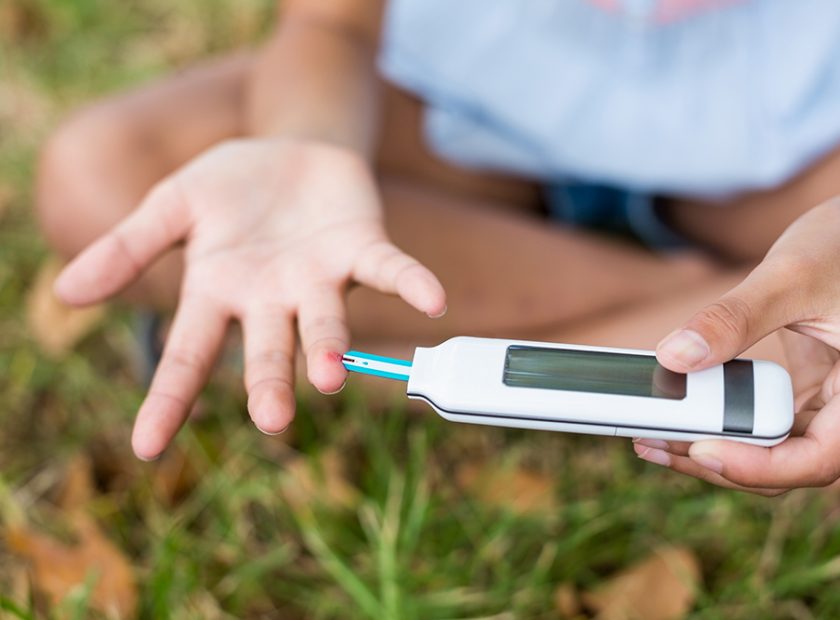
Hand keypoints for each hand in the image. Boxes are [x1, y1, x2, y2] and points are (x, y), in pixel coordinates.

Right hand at [55, 138, 445, 459]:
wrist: (292, 148)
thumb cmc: (231, 188)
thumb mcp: (172, 206)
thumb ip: (128, 248)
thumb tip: (66, 294)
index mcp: (220, 292)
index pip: (187, 354)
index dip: (168, 399)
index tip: (146, 448)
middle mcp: (272, 298)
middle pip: (267, 350)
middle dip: (269, 382)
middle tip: (272, 419)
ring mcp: (319, 278)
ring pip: (325, 323)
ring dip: (330, 348)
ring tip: (330, 377)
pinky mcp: (361, 248)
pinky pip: (388, 270)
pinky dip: (409, 285)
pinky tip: (432, 301)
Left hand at [634, 199, 839, 493]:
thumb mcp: (790, 275)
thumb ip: (734, 317)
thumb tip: (675, 356)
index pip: (821, 458)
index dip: (761, 466)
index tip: (703, 450)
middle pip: (787, 462)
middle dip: (719, 462)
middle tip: (654, 444)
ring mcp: (827, 402)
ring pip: (772, 447)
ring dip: (714, 445)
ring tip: (652, 436)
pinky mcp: (803, 389)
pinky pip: (762, 419)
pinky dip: (722, 420)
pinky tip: (676, 412)